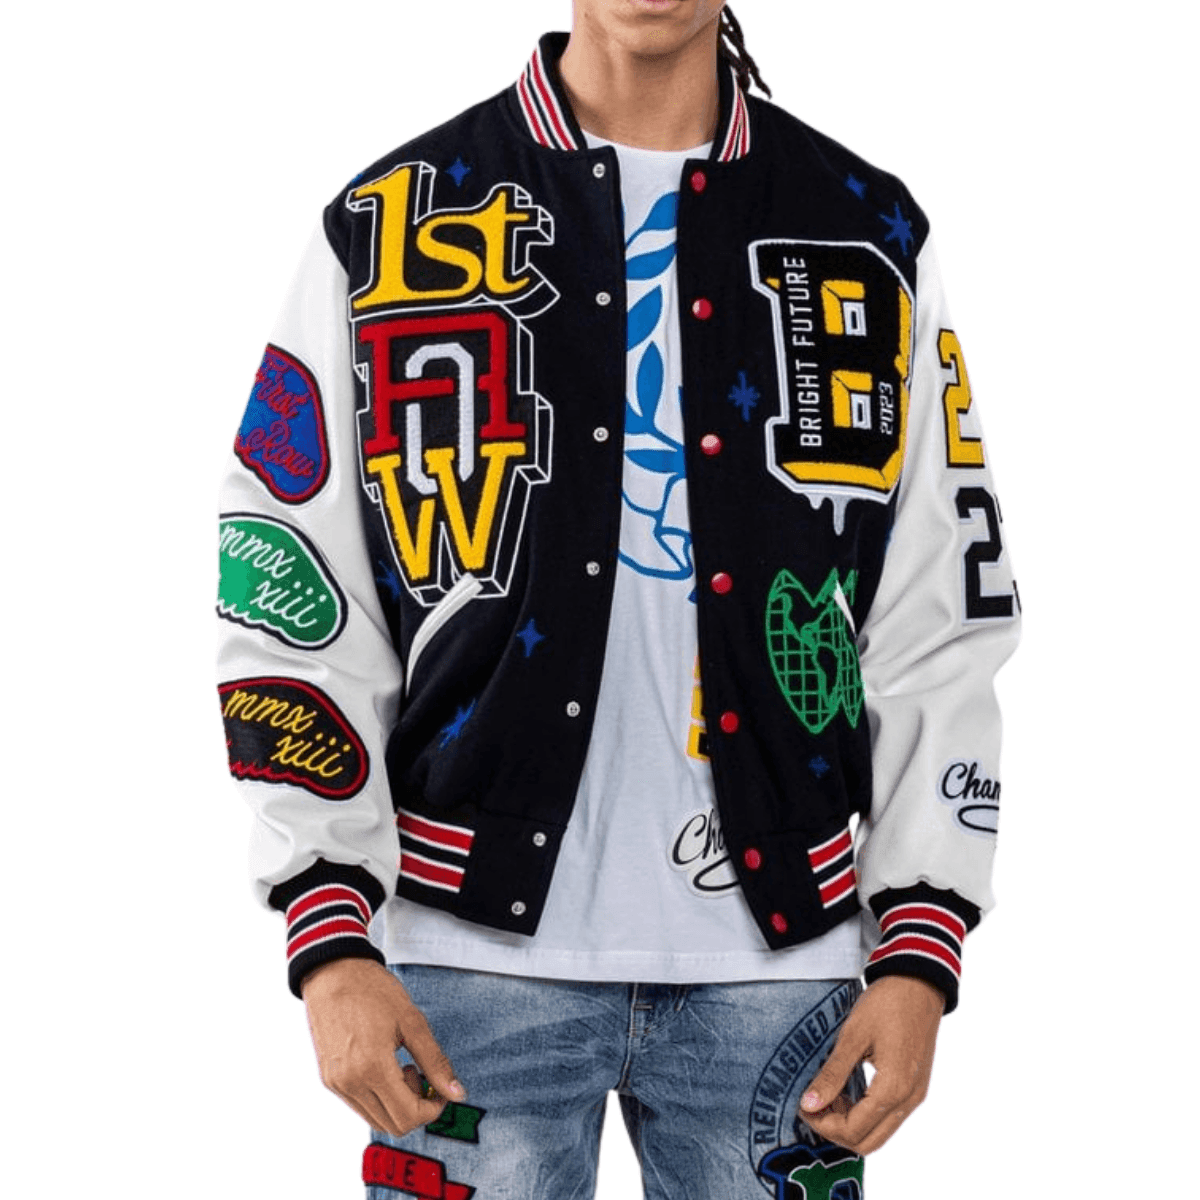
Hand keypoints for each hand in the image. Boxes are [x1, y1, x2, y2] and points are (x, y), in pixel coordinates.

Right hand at [301, 957, 465, 1136]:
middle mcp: (350, 1083)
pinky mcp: (329, 1079)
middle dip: (416, 1108)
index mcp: (373, 1068)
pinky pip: (359, 1105)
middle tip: (423, 1075)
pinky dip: (379, 1097)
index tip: (441, 1089)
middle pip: (393, 1125)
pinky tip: (385, 1066)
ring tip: (402, 1067)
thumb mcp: (412, 1021)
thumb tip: (457, 1093)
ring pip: (375, 1119)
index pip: (409, 1116)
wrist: (333, 973)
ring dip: (397, 1104)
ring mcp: (337, 1084)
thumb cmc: (373, 991)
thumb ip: (435, 1061)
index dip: (432, 1108)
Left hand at [798, 975, 943, 1154]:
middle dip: (836, 1131)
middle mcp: (909, 1100)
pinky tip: (845, 1091)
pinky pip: (889, 1116)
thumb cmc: (886, 1004)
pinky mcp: (915, 1087)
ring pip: (880, 1132)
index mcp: (893, 1089)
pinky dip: (865, 1113)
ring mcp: (915, 1095)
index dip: (824, 1124)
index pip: (855, 1130)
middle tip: (812, 1107)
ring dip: (851, 1124)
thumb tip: (809, 1104)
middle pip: (869, 1142)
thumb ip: (832, 1074)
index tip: (803, 1106)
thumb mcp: (852, 1036)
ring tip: (827, 1096)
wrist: (919, 984)